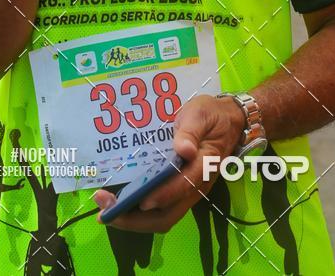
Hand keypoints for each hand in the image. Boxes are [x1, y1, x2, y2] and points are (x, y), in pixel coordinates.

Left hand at [94, 94, 244, 232]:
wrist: (228, 121)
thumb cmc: (211, 115)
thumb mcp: (200, 114)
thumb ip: (191, 131)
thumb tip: (183, 149)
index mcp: (203, 166)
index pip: (181, 187)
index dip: (160, 196)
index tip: (139, 199)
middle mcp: (196, 186)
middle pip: (167, 215)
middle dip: (135, 219)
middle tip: (106, 211)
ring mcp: (188, 192)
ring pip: (162, 217)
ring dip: (134, 219)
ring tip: (106, 210)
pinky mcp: (180, 191)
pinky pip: (161, 210)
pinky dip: (139, 212)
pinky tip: (120, 203)